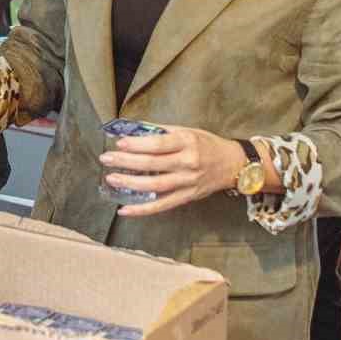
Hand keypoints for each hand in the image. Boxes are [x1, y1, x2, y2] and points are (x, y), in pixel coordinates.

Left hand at [100, 126, 244, 215]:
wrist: (233, 164)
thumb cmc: (206, 144)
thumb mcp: (186, 130)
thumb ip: (160, 131)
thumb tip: (131, 129)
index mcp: (187, 143)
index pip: (158, 145)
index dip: (137, 145)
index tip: (119, 144)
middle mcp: (188, 163)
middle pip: (153, 165)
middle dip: (127, 162)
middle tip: (106, 159)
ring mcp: (188, 182)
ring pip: (156, 186)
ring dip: (131, 184)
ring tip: (112, 179)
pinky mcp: (188, 197)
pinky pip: (163, 205)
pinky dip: (143, 209)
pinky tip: (125, 210)